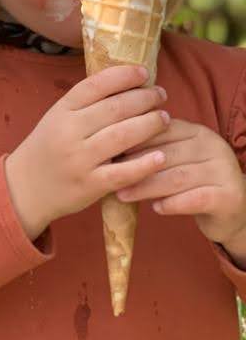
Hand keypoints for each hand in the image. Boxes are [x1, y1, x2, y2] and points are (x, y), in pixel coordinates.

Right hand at [5, 64, 168, 240]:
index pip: (95, 85)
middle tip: (161, 95)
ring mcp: (79, 159)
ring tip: (164, 118)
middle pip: (114, 108)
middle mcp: (69, 132)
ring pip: (123, 136)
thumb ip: (85, 104)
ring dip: (149, 125)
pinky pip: (123, 173)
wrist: (26, 188)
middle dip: (144, 99)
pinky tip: (161, 157)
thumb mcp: (57, 118)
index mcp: (61, 111)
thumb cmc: (48, 148)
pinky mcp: (90, 185)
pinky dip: (145, 165)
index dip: (123, 75)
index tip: (143, 72)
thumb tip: (126, 83)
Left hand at [115, 118, 245, 258]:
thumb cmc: (193, 182)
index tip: (107, 152)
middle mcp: (213, 146)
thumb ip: (153, 150)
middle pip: (167, 154)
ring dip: (147, 187)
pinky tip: (156, 209)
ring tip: (123, 194)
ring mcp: (224, 170)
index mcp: (197, 131)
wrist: (232, 209)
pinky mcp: (229, 196)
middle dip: (135, 166)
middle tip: (109, 175)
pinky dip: (172, 204)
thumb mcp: (175, 160)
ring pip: (178, 177)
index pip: (161, 130)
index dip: (133, 141)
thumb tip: (110, 149)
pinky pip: (195, 199)